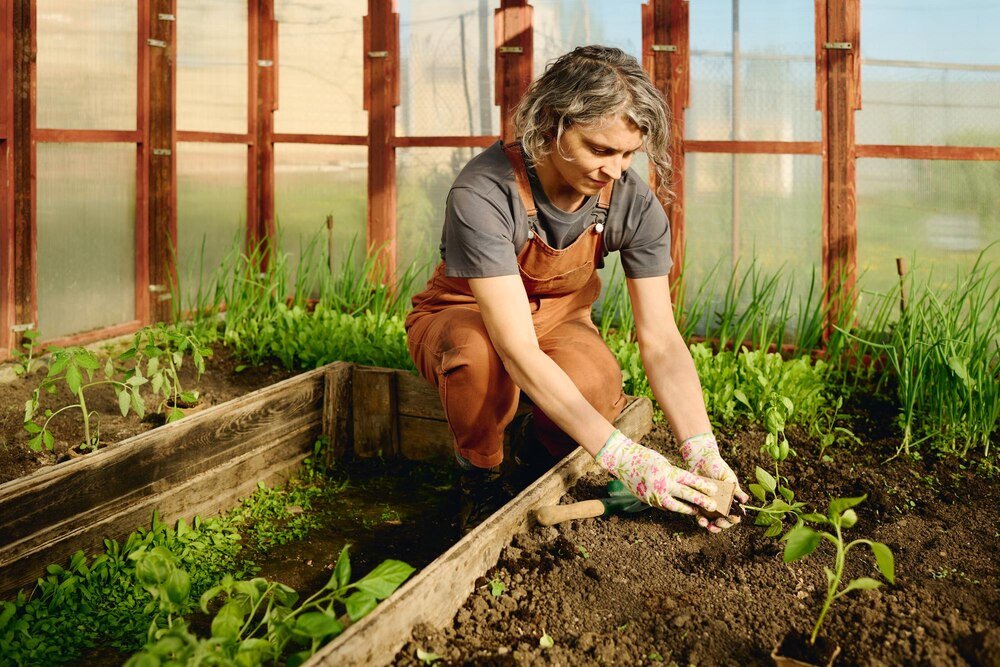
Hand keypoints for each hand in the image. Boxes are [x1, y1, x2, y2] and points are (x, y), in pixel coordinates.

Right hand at [596, 430, 718, 517]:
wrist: (622, 460)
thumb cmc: (644, 457)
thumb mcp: (662, 462)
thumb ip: (673, 473)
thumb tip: (685, 484)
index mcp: (668, 472)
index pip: (690, 480)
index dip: (703, 486)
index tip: (714, 490)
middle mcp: (662, 485)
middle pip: (686, 495)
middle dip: (701, 501)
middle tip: (713, 506)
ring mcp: (654, 494)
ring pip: (675, 506)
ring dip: (687, 509)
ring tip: (696, 512)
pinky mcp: (647, 500)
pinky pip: (663, 505)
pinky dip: (671, 506)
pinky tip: (678, 508)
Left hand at [681, 432, 748, 533]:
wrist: (701, 460)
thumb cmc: (718, 468)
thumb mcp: (728, 478)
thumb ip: (735, 490)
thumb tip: (745, 500)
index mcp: (731, 501)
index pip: (736, 515)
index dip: (735, 519)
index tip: (733, 518)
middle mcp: (721, 506)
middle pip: (724, 522)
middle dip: (723, 525)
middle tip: (719, 522)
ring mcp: (710, 506)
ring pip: (712, 522)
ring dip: (712, 527)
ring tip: (709, 526)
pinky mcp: (698, 504)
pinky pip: (700, 516)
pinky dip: (701, 520)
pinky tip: (701, 519)